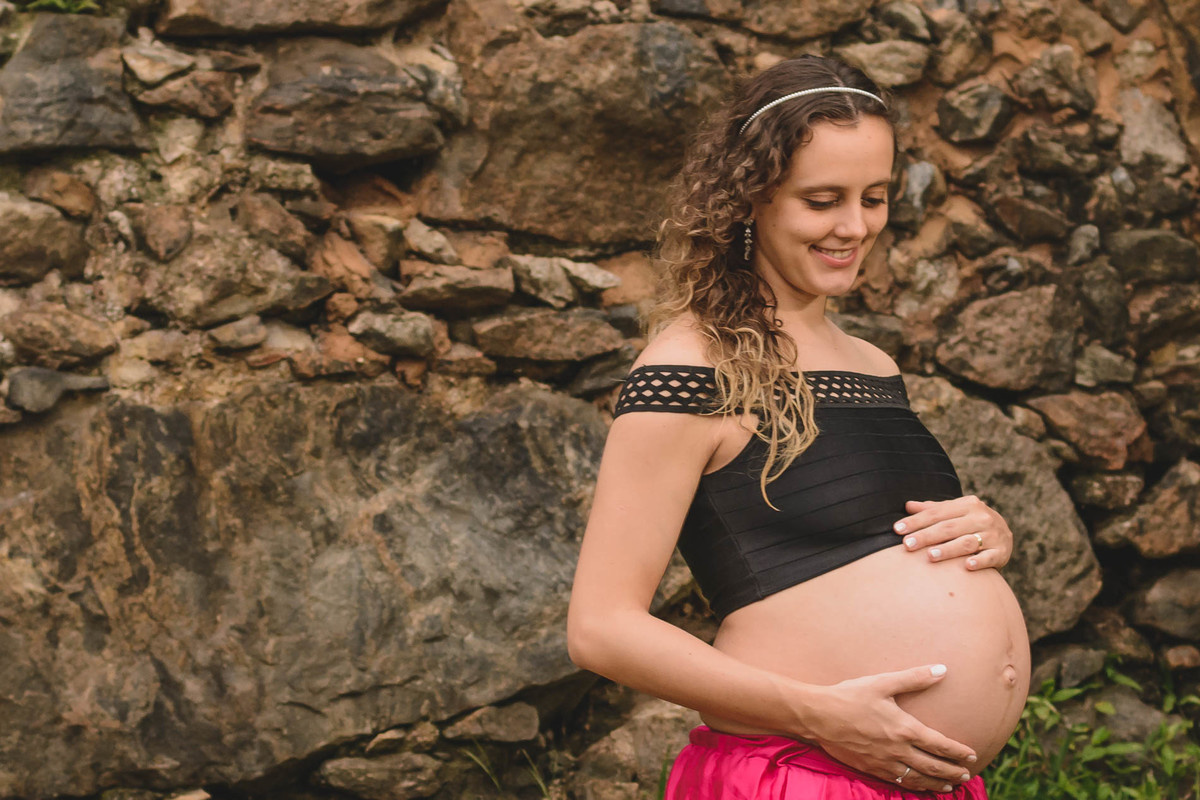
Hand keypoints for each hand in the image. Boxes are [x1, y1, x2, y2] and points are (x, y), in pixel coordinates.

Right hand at [805, 664, 976, 792]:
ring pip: (918, 779)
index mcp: (905, 728)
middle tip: (966, 775)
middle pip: (933, 766)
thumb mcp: (883, 683)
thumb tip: (942, 669)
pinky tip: (919, 786)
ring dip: (937, 783)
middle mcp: (898, 750)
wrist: (818, 716)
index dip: (958, 751)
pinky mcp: (871, 768)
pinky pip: (899, 782)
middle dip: (953, 772)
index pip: (940, 745)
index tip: (972, 754)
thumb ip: (914, 678)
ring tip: (949, 787)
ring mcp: (884, 762)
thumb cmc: (850, 696)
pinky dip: (914, 787)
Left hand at [893, 495, 1012, 569]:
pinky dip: (979, 561)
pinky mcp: (1001, 552)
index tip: (897, 529)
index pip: (937, 513)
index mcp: (968, 504)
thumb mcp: (955, 512)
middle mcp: (981, 517)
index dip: (916, 521)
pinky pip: (989, 557)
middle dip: (927, 536)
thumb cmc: (970, 523)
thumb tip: (907, 505)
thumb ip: (933, 510)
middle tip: (908, 544)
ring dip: (948, 549)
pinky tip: (966, 566)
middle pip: (949, 527)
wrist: (1004, 535)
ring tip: (930, 556)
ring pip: (967, 542)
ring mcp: (993, 535)